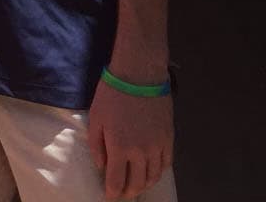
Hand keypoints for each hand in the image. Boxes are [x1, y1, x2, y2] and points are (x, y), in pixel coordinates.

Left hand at [87, 80, 172, 198]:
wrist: (140, 75)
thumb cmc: (112, 94)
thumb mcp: (96, 118)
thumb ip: (96, 146)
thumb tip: (102, 166)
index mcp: (119, 148)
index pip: (116, 181)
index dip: (112, 193)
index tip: (108, 198)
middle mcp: (141, 153)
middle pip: (137, 184)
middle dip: (128, 192)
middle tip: (122, 194)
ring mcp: (157, 147)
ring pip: (153, 177)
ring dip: (143, 185)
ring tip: (136, 186)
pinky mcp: (169, 139)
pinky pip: (165, 164)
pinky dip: (157, 173)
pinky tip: (151, 173)